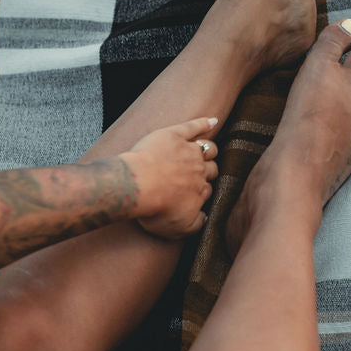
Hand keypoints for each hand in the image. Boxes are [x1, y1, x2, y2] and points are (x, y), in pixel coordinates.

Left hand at [122, 118, 219, 238]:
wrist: (138, 186)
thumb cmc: (154, 209)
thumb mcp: (177, 229)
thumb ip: (196, 226)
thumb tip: (205, 218)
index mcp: (199, 191)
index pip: (207, 189)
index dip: (200, 192)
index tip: (193, 194)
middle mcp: (199, 170)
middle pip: (210, 169)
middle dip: (208, 172)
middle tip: (199, 174)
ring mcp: (188, 151)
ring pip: (207, 149)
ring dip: (210, 151)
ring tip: (208, 152)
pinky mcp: (175, 136)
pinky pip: (194, 127)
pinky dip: (204, 123)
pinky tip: (212, 121)